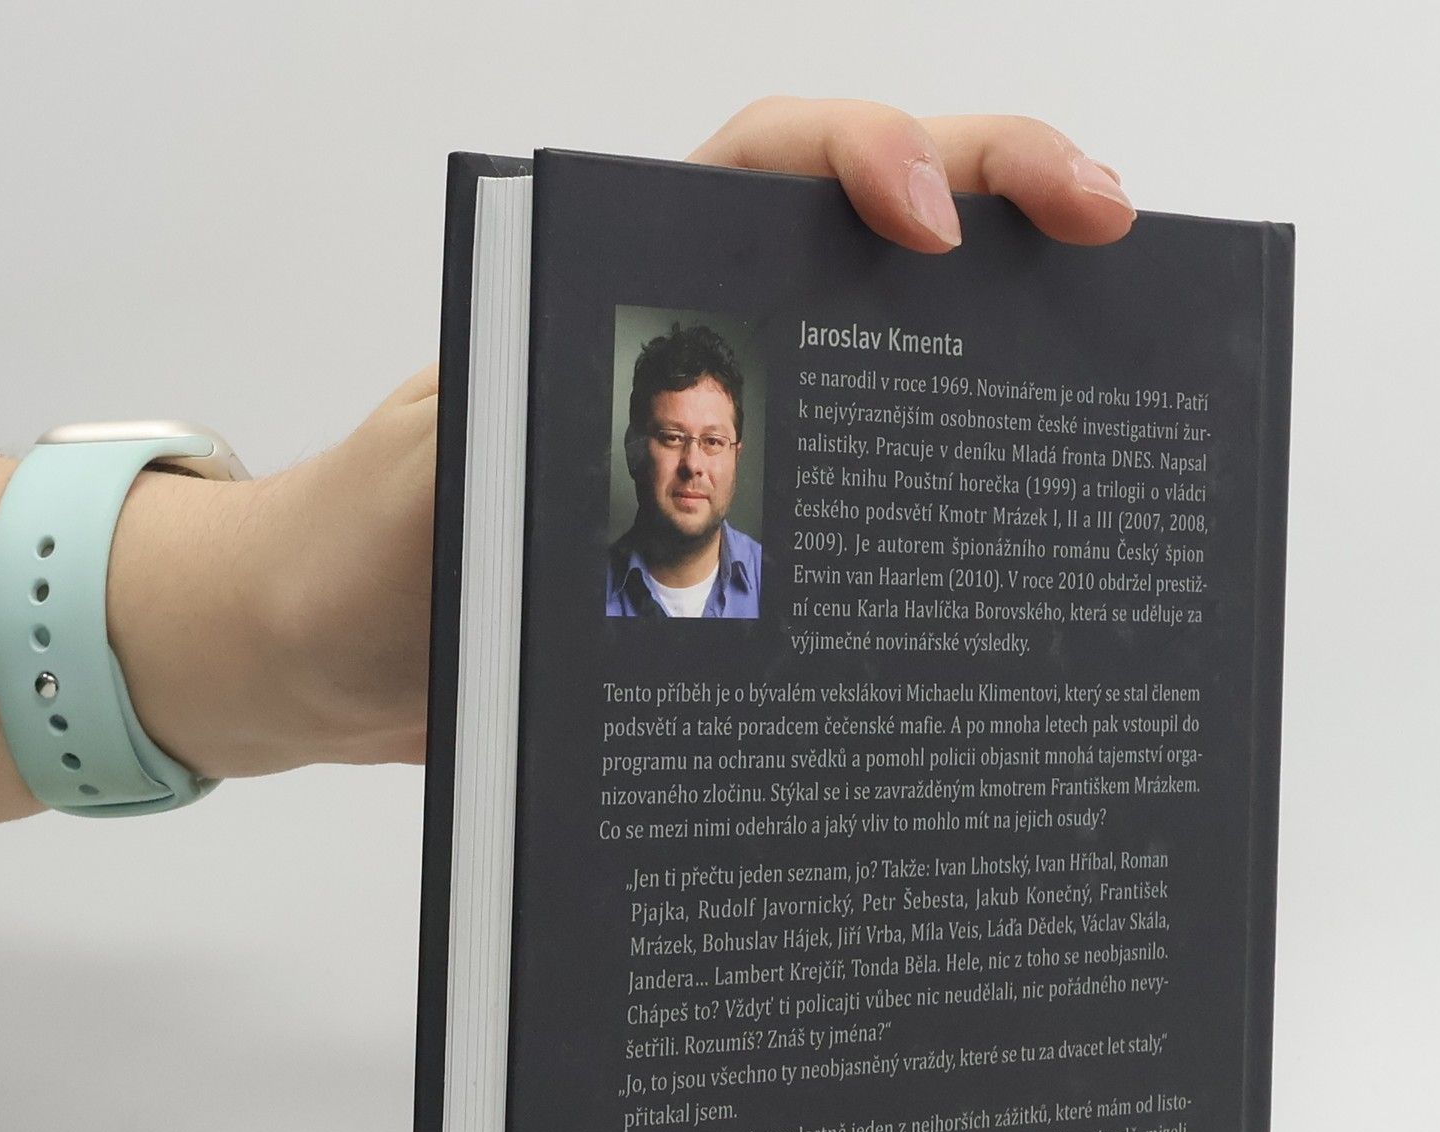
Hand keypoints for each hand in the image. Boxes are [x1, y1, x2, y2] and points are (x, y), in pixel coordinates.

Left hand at [224, 102, 1137, 773]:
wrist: (321, 664)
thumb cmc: (354, 566)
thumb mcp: (431, 496)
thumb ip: (525, 454)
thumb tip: (655, 467)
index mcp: (610, 291)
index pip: (760, 167)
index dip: (863, 158)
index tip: (939, 223)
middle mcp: (690, 340)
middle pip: (865, 224)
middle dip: (999, 188)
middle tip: (1110, 228)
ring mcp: (734, 434)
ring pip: (892, 341)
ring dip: (1006, 325)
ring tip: (1118, 347)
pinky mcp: (743, 530)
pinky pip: (866, 482)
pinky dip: (954, 475)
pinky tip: (1022, 516)